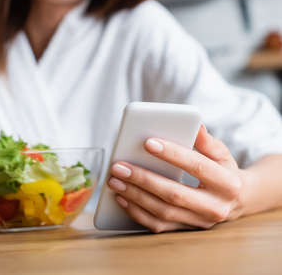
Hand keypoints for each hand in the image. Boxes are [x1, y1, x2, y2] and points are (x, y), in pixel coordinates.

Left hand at [108, 125, 246, 232]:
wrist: (240, 201)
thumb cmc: (225, 170)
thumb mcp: (222, 153)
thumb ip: (206, 140)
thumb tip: (194, 124)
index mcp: (227, 183)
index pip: (197, 166)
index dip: (173, 154)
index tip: (147, 142)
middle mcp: (215, 207)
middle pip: (174, 194)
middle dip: (144, 179)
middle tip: (119, 166)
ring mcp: (200, 222)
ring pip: (163, 212)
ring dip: (135, 196)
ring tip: (115, 180)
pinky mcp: (187, 230)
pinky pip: (159, 226)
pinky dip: (137, 212)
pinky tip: (122, 197)